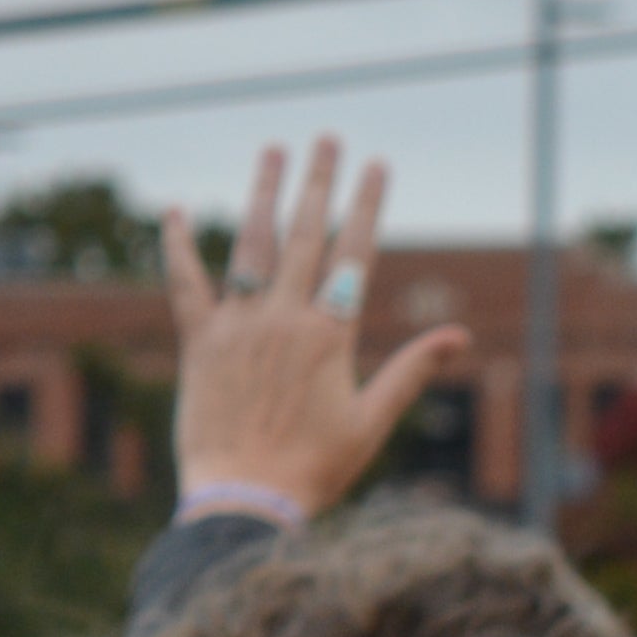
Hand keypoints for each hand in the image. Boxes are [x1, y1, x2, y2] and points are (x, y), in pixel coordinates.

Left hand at [163, 139, 474, 520]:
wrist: (245, 498)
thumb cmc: (315, 468)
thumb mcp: (372, 421)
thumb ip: (410, 370)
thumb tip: (458, 335)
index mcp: (329, 335)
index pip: (352, 254)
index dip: (366, 206)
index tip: (377, 165)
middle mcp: (283, 318)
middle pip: (304, 235)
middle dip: (318, 182)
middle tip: (326, 138)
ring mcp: (238, 325)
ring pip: (250, 244)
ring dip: (262, 194)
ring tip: (272, 151)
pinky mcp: (201, 343)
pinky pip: (186, 284)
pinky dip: (178, 247)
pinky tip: (177, 211)